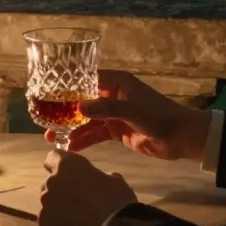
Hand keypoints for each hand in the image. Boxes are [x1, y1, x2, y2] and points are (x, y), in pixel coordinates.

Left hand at [39, 149, 136, 225]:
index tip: (68, 172)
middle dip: (61, 189)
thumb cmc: (117, 202)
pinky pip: (49, 221)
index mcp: (68, 165)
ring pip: (49, 202)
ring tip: (76, 219)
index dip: (60, 164)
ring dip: (59, 207)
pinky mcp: (45, 224)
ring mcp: (46, 204)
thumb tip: (95, 181)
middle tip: (77, 199)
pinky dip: (58, 224)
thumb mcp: (113, 180)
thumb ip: (96, 176)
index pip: (53, 157)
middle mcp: (52, 182)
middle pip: (51, 182)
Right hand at [46, 70, 210, 161]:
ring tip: (51, 137)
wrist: (180, 138)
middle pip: (83, 100)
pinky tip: (70, 147)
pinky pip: (95, 133)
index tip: (48, 92)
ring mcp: (113, 113)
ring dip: (71, 128)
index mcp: (117, 82)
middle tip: (45, 119)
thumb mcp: (131, 110)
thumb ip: (105, 109)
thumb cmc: (158, 116)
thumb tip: (77, 107)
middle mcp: (112, 95)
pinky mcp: (116, 130)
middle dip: (65, 110)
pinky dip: (83, 140)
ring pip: (86, 119)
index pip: (86, 79)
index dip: (68, 85)